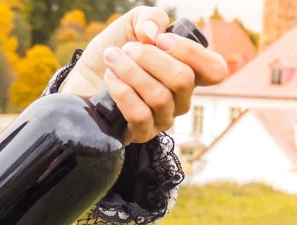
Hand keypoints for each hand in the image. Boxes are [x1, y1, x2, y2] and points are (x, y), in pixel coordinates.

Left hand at [59, 7, 227, 143]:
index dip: (190, 52)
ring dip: (131, 72)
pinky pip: (141, 116)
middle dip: (150, 57)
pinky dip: (123, 92)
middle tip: (127, 49)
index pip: (214, 70)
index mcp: (187, 72)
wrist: (81, 78)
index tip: (160, 39)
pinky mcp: (141, 134)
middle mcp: (180, 100)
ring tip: (112, 59)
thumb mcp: (131, 25)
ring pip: (160, 97)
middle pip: (183, 80)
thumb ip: (150, 17)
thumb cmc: (112, 54)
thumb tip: (153, 33)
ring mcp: (162, 119)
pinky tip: (111, 79)